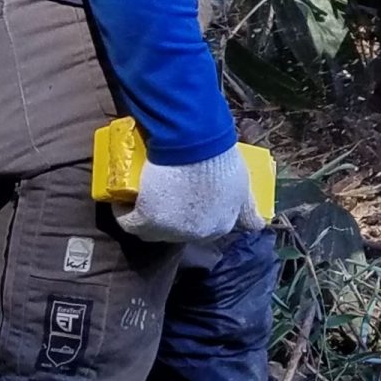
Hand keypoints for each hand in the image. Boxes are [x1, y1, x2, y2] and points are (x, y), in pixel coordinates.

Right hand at [115, 144, 263, 242]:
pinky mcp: (147, 221)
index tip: (182, 200)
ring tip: (141, 196)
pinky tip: (121, 199)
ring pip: (150, 231)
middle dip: (168, 218)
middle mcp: (198, 235)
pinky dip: (122, 212)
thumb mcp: (243, 185)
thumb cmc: (219, 159)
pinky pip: (128, 222)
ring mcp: (171, 230)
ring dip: (143, 217)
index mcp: (222, 226)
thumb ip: (249, 208)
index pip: (202, 230)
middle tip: (160, 194)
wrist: (194, 145)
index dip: (190, 216)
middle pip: (175, 232)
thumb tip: (259, 225)